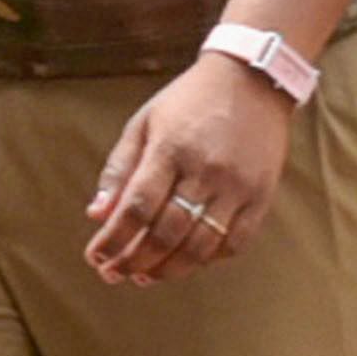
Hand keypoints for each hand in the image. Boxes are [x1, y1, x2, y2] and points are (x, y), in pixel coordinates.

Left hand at [86, 55, 299, 286]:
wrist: (251, 80)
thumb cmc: (188, 102)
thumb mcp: (144, 122)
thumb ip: (119, 169)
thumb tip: (96, 214)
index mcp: (170, 148)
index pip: (135, 208)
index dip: (112, 239)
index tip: (95, 257)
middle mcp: (205, 170)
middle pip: (165, 234)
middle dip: (134, 260)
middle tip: (114, 273)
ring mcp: (237, 186)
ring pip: (199, 246)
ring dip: (167, 269)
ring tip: (144, 276)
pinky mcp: (261, 195)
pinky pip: (235, 242)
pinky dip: (208, 260)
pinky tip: (186, 262)